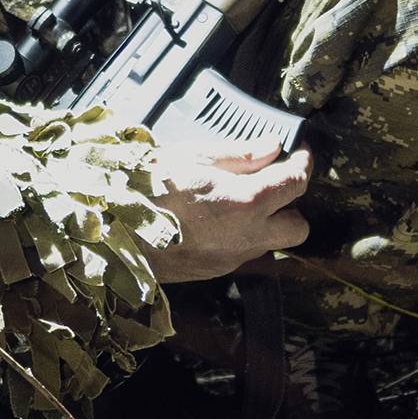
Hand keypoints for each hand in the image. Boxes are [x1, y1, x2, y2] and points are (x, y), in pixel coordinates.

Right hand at [151, 141, 312, 281]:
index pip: (295, 183)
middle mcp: (247, 236)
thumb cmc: (148, 187)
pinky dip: (238, 236)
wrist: (114, 229)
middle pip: (297, 227)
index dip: (303, 163)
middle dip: (291, 206)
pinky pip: (242, 252)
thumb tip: (272, 148)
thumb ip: (240, 155)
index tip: (299, 153)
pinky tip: (213, 220)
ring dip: (264, 223)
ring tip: (236, 201)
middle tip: (271, 184)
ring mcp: (232, 258)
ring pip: (269, 243)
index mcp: (245, 202)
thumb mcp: (194, 157)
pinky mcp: (215, 270)